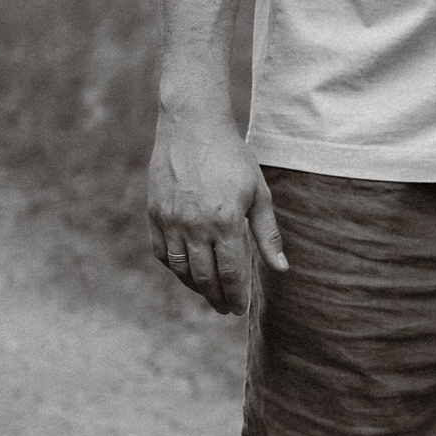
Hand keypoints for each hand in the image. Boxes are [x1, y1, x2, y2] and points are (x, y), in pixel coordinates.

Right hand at [147, 110, 287, 313]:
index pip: (231, 274)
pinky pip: (162, 253)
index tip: (240, 309)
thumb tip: (281, 268)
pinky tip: (186, 271)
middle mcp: (195, 225)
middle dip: (217, 298)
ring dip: (195, 287)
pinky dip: (174, 268)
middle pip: (205, 277)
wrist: (192, 126)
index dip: (237, 296)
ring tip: (208, 294)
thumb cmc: (232, 158)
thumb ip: (267, 234)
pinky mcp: (154, 213)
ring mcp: (171, 220)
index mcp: (226, 221)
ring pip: (180, 269)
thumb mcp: (258, 193)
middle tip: (226, 308)